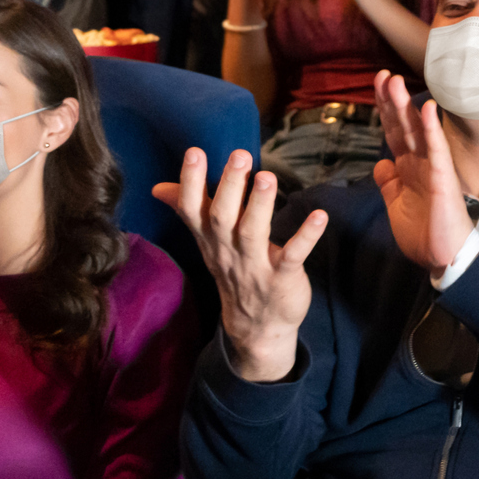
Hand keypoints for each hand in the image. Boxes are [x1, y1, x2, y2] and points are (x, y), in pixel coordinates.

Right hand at [151, 148, 327, 382]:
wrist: (257, 326)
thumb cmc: (235, 271)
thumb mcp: (208, 243)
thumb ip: (189, 210)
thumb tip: (159, 187)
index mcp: (210, 239)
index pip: (193, 209)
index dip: (191, 181)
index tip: (195, 152)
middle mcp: (228, 250)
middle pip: (222, 216)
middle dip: (230, 185)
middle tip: (239, 155)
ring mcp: (255, 266)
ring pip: (253, 233)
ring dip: (261, 205)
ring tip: (268, 177)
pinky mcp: (282, 278)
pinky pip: (293, 255)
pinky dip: (306, 236)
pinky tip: (319, 216)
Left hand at [371, 72, 475, 273]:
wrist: (443, 256)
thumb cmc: (423, 233)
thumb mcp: (395, 205)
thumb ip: (388, 183)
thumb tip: (379, 164)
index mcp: (406, 168)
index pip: (393, 132)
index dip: (384, 109)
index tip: (376, 86)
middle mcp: (419, 162)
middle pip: (401, 125)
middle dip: (390, 100)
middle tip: (382, 75)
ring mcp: (431, 167)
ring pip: (415, 130)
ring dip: (404, 106)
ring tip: (394, 81)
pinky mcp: (442, 177)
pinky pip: (435, 148)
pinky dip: (430, 128)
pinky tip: (425, 108)